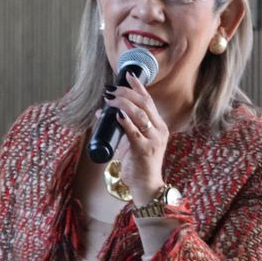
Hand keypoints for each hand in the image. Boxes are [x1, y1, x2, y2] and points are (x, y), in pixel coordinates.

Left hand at [107, 73, 167, 200]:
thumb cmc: (139, 163)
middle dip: (126, 93)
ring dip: (123, 104)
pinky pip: (134, 132)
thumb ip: (122, 127)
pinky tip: (117, 115)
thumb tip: (102, 112)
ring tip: (110, 99)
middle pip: (144, 103)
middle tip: (111, 90)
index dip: (138, 86)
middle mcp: (159, 130)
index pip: (149, 100)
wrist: (147, 185)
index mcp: (158, 125)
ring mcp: (154, 139)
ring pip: (139, 114)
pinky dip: (125, 121)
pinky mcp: (145, 149)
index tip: (128, 75)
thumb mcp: (132, 141)